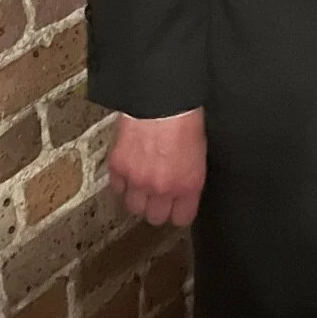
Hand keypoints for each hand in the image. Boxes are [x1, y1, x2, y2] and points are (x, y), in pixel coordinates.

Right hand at [107, 109, 206, 227]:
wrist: (160, 99)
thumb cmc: (185, 117)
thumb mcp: (199, 151)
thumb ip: (189, 176)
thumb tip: (181, 187)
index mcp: (188, 184)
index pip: (182, 218)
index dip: (178, 212)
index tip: (175, 207)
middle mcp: (163, 188)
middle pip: (155, 217)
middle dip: (156, 207)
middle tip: (157, 194)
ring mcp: (138, 180)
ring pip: (133, 207)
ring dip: (137, 197)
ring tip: (141, 183)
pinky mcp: (119, 168)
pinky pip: (117, 188)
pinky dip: (122, 181)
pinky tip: (129, 169)